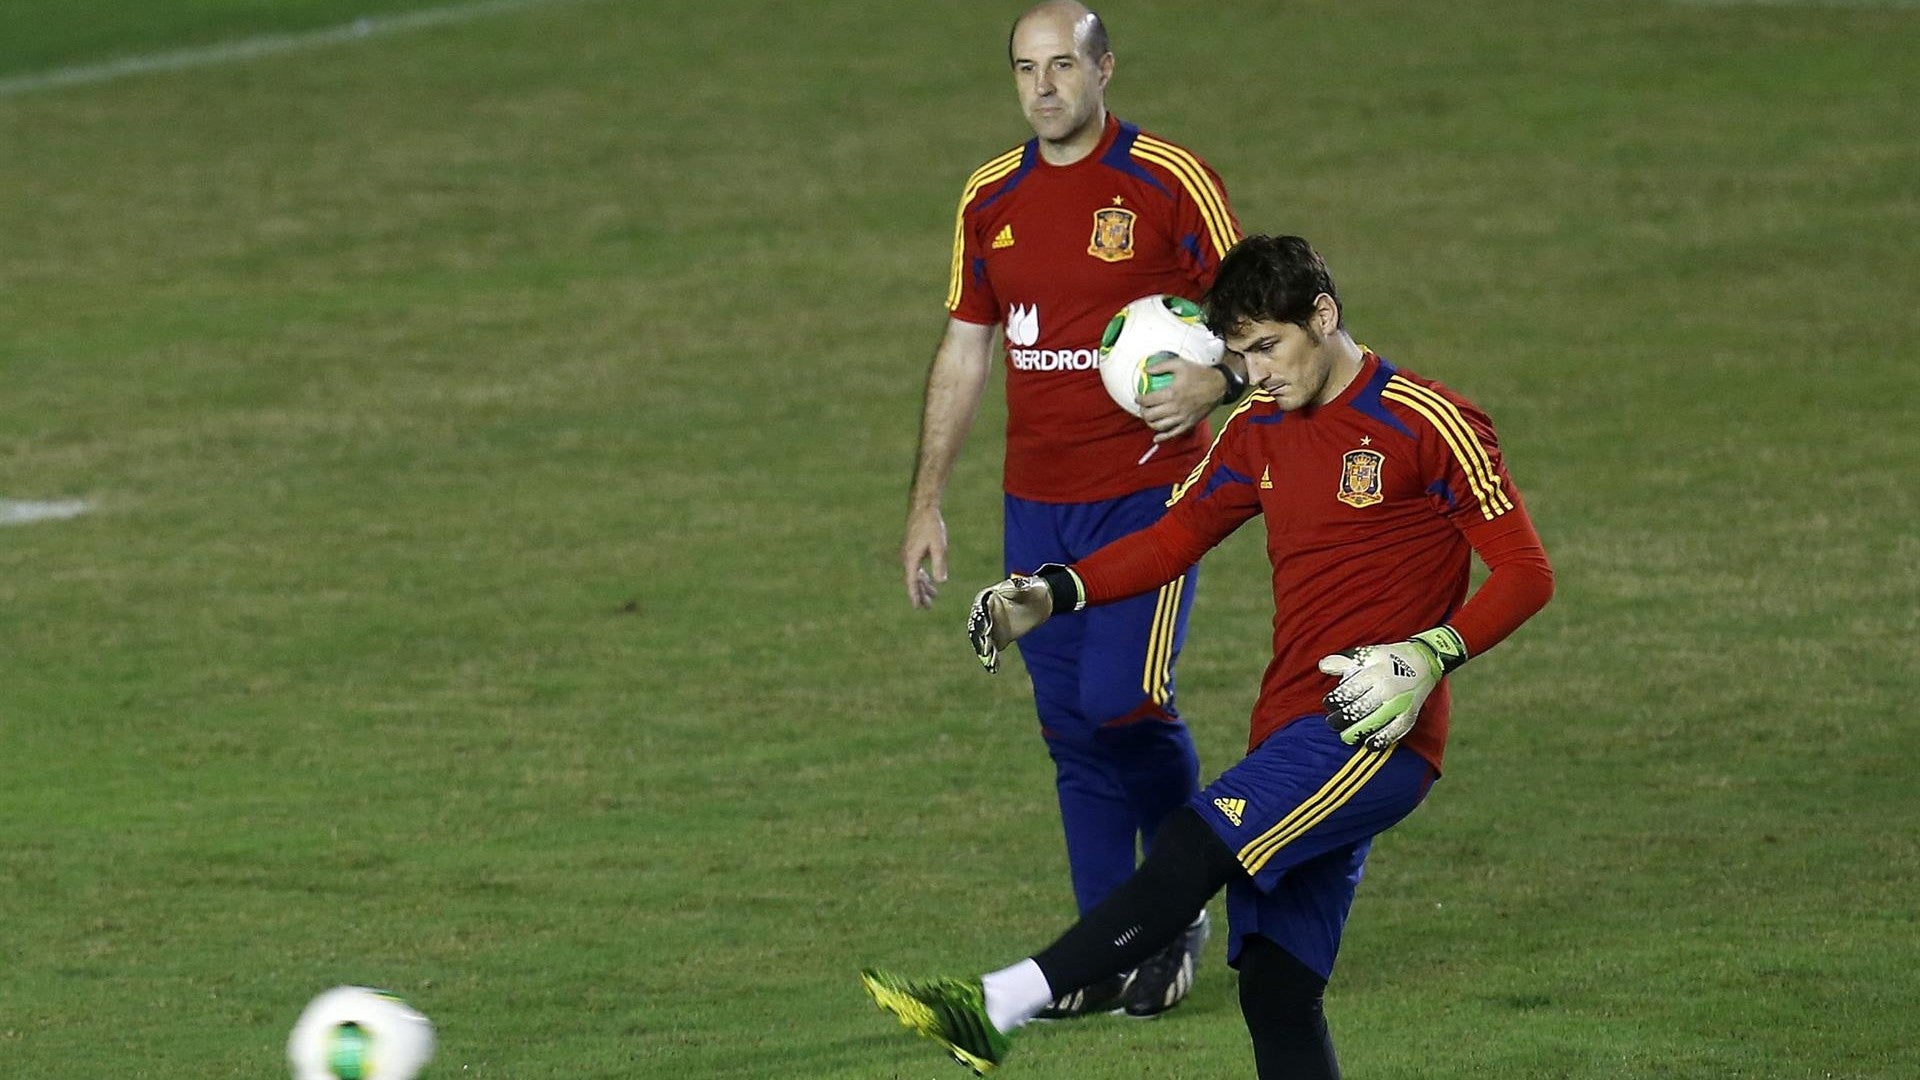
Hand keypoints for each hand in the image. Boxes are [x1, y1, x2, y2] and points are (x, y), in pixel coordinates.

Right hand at [901, 505, 948, 608]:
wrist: (923, 507)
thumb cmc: (931, 525)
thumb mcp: (939, 546)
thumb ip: (940, 564)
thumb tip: (941, 582)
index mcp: (912, 559)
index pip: (912, 583)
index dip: (915, 596)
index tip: (918, 608)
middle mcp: (907, 558)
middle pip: (913, 581)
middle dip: (920, 594)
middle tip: (928, 608)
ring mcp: (908, 553)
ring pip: (915, 574)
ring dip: (923, 585)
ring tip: (933, 596)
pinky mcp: (912, 548)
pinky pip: (916, 567)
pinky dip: (922, 575)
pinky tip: (928, 579)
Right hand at [966, 574, 1054, 672]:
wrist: (1038, 603)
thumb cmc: (1033, 590)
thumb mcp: (1029, 586)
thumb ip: (1021, 586)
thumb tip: (1017, 584)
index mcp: (988, 597)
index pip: (981, 607)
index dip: (982, 618)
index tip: (986, 628)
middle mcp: (984, 612)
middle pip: (979, 625)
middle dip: (981, 637)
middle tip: (985, 648)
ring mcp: (989, 626)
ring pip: (982, 639)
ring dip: (984, 650)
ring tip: (989, 660)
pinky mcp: (997, 638)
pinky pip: (992, 649)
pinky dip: (991, 658)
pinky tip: (993, 668)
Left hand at [1138, 357, 1229, 442]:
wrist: (1219, 386)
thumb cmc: (1200, 374)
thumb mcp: (1180, 364)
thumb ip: (1161, 366)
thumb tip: (1145, 370)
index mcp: (1172, 393)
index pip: (1148, 400)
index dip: (1139, 400)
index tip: (1138, 397)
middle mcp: (1176, 408)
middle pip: (1151, 415)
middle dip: (1142, 412)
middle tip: (1143, 407)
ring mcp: (1182, 418)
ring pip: (1159, 426)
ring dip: (1150, 423)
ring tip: (1148, 418)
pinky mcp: (1189, 424)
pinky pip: (1173, 434)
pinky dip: (1162, 437)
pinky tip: (1156, 437)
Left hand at [1318, 628, 1467, 750]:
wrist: (1423, 662)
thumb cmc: (1389, 658)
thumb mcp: (1366, 654)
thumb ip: (1343, 661)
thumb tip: (1323, 667)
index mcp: (1375, 673)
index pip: (1350, 690)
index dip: (1335, 700)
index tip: (1328, 705)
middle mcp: (1387, 689)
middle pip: (1360, 709)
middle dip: (1342, 719)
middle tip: (1332, 722)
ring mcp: (1399, 703)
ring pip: (1375, 722)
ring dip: (1357, 732)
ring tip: (1345, 736)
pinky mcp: (1409, 714)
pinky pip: (1395, 731)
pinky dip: (1382, 739)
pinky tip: (1369, 745)